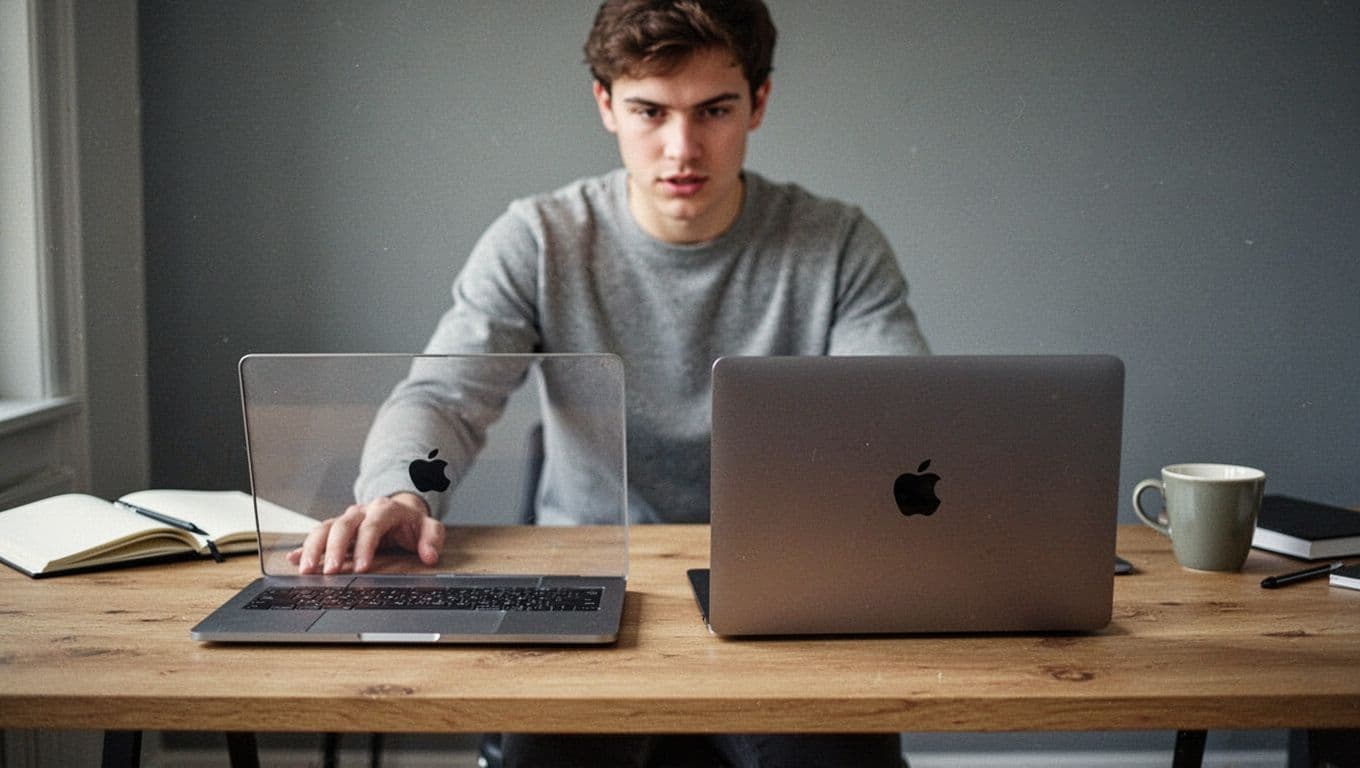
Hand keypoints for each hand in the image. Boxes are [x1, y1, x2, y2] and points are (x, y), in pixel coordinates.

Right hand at [287, 492, 444, 573]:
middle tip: (329, 572)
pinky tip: (293, 559)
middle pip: (342, 526)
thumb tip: (429, 555)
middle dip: (333, 549)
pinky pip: (317, 535)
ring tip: (306, 570)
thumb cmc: (413, 524)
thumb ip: (432, 539)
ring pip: (324, 528)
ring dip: (313, 548)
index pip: (372, 526)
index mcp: (385, 510)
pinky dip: (304, 547)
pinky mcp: (336, 529)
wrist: (401, 511)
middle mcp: (361, 512)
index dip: (365, 546)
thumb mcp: (429, 528)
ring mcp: (346, 520)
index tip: (361, 568)